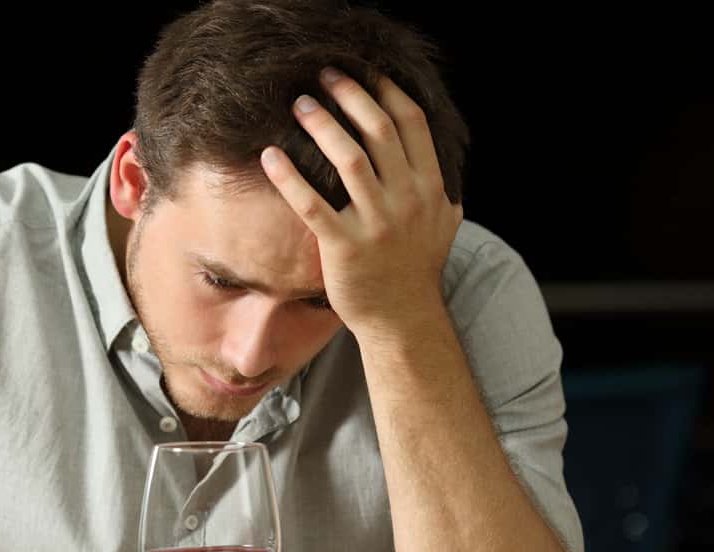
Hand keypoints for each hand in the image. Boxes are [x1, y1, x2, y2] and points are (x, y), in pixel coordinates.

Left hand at [260, 68, 461, 341]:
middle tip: (323, 76)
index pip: (411, 124)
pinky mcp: (344, 246)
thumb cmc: (415, 268)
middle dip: (350, 96)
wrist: (402, 319)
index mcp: (430, 187)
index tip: (364, 71)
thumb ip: (440, 188)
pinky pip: (311, 203)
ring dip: (322, 124)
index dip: (386, 91)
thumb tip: (438, 159)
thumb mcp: (443, 223)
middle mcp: (408, 200)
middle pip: (379, 131)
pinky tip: (270, 155)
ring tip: (299, 103)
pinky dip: (289, 176)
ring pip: (349, 158)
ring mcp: (377, 223)